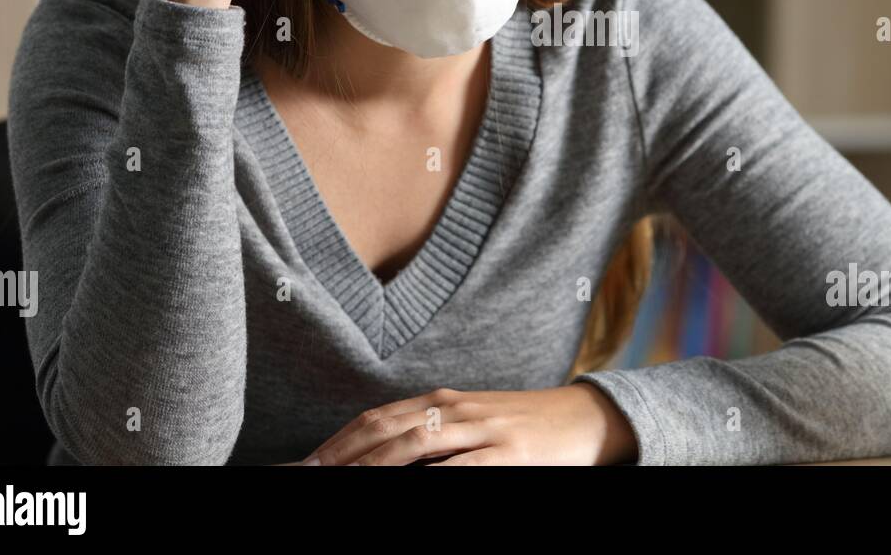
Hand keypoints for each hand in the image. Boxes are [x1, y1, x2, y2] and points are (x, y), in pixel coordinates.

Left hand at [297, 384, 638, 465]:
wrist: (586, 418)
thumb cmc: (524, 427)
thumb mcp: (473, 422)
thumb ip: (432, 433)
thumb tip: (380, 454)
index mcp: (442, 401)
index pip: (375, 419)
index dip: (336, 442)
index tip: (304, 465)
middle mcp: (455, 409)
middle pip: (383, 429)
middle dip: (340, 455)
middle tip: (305, 475)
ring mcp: (481, 430)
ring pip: (413, 443)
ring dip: (371, 464)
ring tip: (339, 481)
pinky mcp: (507, 453)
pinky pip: (460, 467)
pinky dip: (427, 479)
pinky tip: (402, 487)